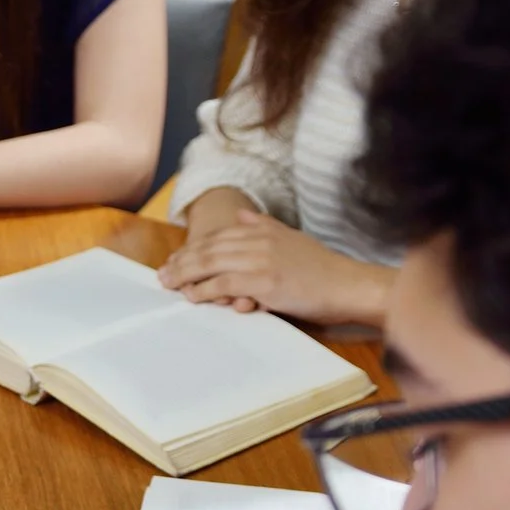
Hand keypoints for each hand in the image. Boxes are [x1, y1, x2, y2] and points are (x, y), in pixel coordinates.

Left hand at [156, 208, 395, 324]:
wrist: (347, 285)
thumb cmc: (321, 269)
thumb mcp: (291, 238)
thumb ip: (264, 225)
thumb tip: (243, 214)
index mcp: (263, 229)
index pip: (218, 236)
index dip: (193, 248)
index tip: (175, 260)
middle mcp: (258, 240)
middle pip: (209, 248)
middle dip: (182, 261)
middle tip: (162, 275)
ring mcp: (260, 259)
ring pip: (211, 264)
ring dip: (185, 275)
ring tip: (168, 284)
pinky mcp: (263, 281)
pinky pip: (224, 284)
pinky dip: (204, 290)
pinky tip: (192, 296)